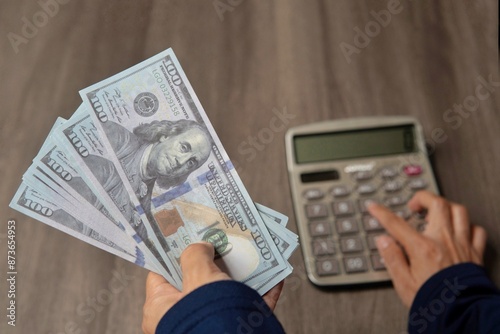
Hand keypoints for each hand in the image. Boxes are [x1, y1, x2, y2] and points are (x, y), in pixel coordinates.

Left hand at [142, 242, 283, 333]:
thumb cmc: (206, 319)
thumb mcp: (197, 276)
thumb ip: (195, 254)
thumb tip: (202, 247)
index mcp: (161, 309)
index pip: (162, 273)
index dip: (175, 251)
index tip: (188, 234)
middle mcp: (184, 318)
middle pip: (198, 279)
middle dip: (214, 259)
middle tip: (222, 239)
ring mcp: (211, 323)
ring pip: (228, 292)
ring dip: (242, 273)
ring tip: (251, 253)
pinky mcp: (236, 329)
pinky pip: (250, 306)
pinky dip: (263, 291)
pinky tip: (275, 276)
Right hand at [368, 191, 486, 306]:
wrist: (461, 315)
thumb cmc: (433, 302)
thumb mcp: (403, 283)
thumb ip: (392, 258)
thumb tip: (383, 241)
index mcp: (422, 248)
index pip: (397, 224)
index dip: (382, 213)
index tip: (374, 207)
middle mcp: (444, 241)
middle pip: (437, 204)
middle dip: (422, 198)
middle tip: (413, 204)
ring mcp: (462, 244)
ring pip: (459, 211)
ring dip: (446, 207)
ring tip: (436, 211)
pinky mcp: (475, 253)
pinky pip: (476, 230)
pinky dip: (468, 225)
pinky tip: (460, 229)